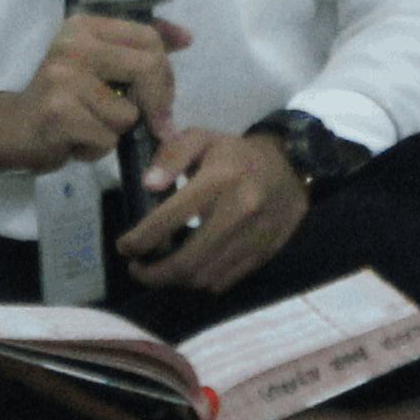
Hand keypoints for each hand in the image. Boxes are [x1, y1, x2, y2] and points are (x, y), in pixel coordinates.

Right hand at [0, 10, 186, 179]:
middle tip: (142, 122)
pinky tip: (75, 140)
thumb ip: (140, 49)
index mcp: (85, 26)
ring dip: (117, 131)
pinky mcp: (58, 113)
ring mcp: (63, 77)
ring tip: (89, 126)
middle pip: (149, 68)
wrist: (12, 129)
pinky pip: (108, 139)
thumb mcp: (100, 64)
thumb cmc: (64, 98)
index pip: (150, 37)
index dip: (166, 71)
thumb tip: (185, 37)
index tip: (162, 95)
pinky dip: (98, 148)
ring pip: (130, 113)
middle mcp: (72, 44)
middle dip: (156, 103)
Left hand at [120, 125, 307, 295]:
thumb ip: (170, 155)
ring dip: (175, 281)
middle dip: (152, 274)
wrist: (294, 163)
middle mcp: (239, 212)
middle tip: (137, 269)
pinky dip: (201, 281)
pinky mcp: (266, 251)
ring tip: (160, 271)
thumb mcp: (202, 138)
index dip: (138, 242)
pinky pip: (226, 281)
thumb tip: (148, 185)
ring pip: (204, 278)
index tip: (124, 247)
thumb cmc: (238, 153)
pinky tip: (191, 270)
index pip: (167, 221)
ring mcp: (255, 236)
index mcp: (218, 181)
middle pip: (186, 263)